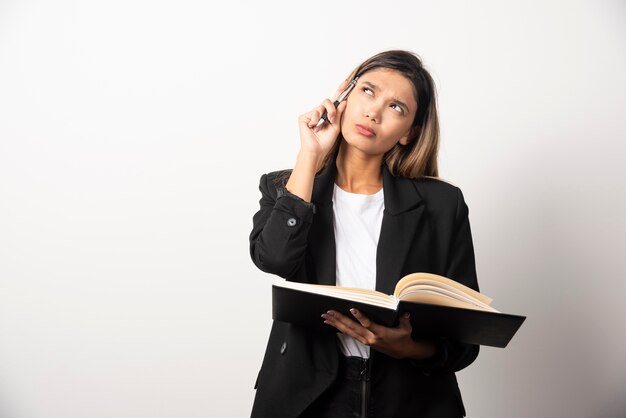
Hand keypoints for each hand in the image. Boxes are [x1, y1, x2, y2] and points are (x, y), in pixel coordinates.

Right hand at [297, 79, 348, 161]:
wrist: (317, 150)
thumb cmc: (326, 142)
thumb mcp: (336, 127)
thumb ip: (339, 114)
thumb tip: (344, 102)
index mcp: (328, 115)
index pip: (334, 101)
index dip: (340, 92)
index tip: (347, 83)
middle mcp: (320, 113)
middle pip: (328, 101)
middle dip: (332, 108)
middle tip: (333, 118)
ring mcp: (312, 115)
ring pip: (321, 106)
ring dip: (325, 115)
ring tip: (323, 125)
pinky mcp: (304, 117)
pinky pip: (313, 112)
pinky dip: (315, 119)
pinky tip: (314, 127)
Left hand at [322, 309, 436, 359]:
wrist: (402, 351)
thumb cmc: (404, 338)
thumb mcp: (406, 329)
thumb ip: (404, 320)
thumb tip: (405, 312)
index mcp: (380, 333)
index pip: (368, 324)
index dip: (360, 317)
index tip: (352, 309)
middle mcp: (370, 338)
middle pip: (352, 328)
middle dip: (339, 319)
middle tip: (329, 312)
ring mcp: (366, 340)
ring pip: (348, 331)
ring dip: (336, 324)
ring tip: (326, 317)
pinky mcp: (364, 341)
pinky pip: (350, 334)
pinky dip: (340, 328)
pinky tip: (333, 324)